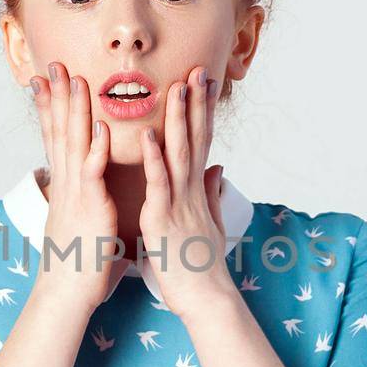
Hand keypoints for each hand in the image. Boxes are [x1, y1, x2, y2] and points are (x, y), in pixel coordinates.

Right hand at [28, 60, 126, 313]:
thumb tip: (89, 192)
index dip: (52, 108)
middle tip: (54, 64)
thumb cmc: (80, 263)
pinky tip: (100, 128)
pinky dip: (96, 150)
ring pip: (74, 144)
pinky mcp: (89, 209)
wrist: (68, 294)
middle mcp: (67, 185)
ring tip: (76, 80)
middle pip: (60, 131)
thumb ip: (87, 201)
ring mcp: (76, 195)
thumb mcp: (83, 223)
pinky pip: (92, 175)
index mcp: (68, 186)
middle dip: (58, 96)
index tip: (47, 80)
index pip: (57, 138)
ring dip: (75, 111)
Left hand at [138, 65, 236, 317]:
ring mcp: (179, 201)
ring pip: (179, 152)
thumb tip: (218, 170)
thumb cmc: (200, 264)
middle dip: (195, 103)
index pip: (201, 142)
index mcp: (196, 190)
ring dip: (178, 119)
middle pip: (194, 138)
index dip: (202, 112)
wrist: (204, 297)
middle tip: (197, 69)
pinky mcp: (163, 217)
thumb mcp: (208, 223)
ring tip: (177, 87)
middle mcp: (191, 190)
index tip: (204, 83)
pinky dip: (153, 157)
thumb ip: (212, 193)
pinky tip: (149, 134)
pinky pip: (159, 183)